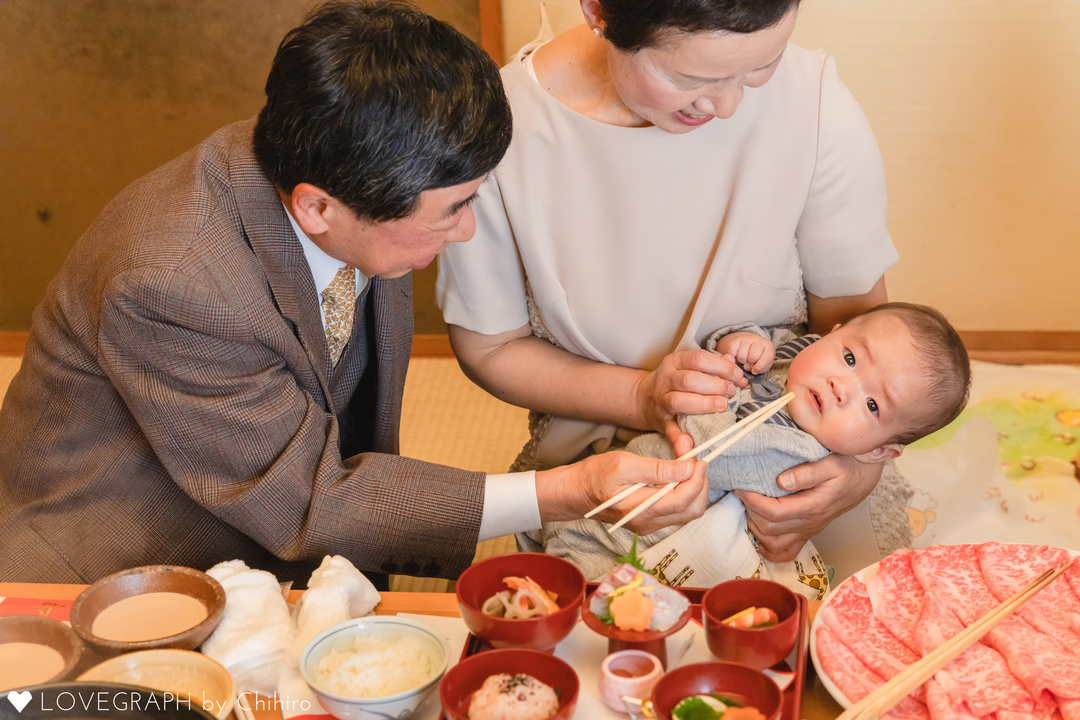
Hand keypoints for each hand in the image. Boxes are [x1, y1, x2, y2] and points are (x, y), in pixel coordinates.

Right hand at [536, 452, 708, 535]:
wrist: (576, 492)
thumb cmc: (595, 475)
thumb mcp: (625, 464)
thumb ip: (657, 469)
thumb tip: (687, 468)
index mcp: (642, 510)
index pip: (683, 499)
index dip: (697, 479)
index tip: (698, 459)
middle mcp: (648, 523)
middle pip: (692, 509)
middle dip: (700, 484)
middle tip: (694, 460)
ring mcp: (649, 524)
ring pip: (688, 512)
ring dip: (694, 488)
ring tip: (687, 465)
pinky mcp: (649, 521)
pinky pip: (677, 511)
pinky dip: (685, 493)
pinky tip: (678, 476)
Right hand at [635, 349, 745, 457]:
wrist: (644, 398)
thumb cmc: (675, 381)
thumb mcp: (689, 367)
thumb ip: (714, 368)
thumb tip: (738, 376)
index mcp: (675, 362)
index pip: (699, 358)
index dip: (722, 367)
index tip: (737, 377)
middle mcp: (666, 378)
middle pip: (690, 380)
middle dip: (716, 386)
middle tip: (731, 392)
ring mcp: (662, 400)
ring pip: (679, 401)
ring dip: (704, 404)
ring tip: (722, 406)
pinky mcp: (662, 421)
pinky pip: (670, 429)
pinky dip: (679, 438)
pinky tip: (690, 442)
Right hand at [716, 332, 774, 374]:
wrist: (751, 346)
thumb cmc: (759, 358)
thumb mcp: (764, 364)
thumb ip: (760, 369)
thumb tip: (752, 371)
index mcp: (768, 347)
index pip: (766, 358)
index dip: (759, 367)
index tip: (755, 371)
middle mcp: (758, 341)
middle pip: (752, 356)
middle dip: (749, 363)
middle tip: (749, 363)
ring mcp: (747, 339)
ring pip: (741, 354)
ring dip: (741, 360)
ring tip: (744, 360)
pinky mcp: (736, 339)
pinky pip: (732, 349)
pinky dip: (733, 356)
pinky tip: (737, 356)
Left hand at [733, 454, 881, 560]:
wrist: (862, 478)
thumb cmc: (847, 467)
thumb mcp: (830, 463)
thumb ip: (807, 473)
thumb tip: (781, 481)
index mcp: (813, 506)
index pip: (774, 512)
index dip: (752, 502)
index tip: (741, 488)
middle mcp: (810, 523)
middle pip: (769, 529)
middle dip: (750, 511)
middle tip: (742, 493)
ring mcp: (808, 530)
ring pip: (774, 544)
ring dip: (756, 529)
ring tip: (749, 508)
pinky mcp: (808, 532)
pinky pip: (787, 553)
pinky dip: (769, 550)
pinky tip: (760, 537)